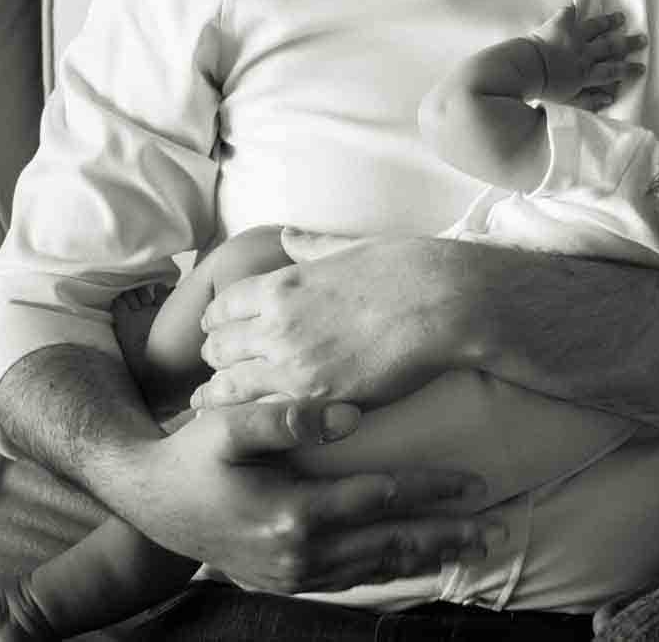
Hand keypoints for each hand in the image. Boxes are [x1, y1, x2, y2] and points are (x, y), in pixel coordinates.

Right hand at [119, 398, 498, 592]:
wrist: (150, 502)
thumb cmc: (193, 454)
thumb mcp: (229, 424)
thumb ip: (288, 415)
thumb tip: (352, 414)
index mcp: (293, 513)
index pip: (382, 500)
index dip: (432, 491)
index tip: (476, 483)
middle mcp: (300, 553)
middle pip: (392, 545)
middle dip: (449, 537)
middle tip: (498, 527)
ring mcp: (295, 573)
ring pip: (379, 568)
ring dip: (430, 557)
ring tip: (475, 547)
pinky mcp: (289, 579)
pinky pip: (354, 579)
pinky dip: (393, 569)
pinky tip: (420, 560)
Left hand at [193, 234, 491, 408]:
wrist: (444, 303)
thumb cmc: (406, 268)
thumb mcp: (350, 247)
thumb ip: (312, 248)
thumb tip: (288, 237)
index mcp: (283, 285)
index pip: (223, 306)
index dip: (217, 319)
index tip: (218, 329)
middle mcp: (277, 326)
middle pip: (220, 347)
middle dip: (216, 355)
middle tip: (217, 366)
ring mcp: (294, 366)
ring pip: (231, 386)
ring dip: (221, 391)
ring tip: (214, 402)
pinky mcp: (319, 399)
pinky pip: (264, 412)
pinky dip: (250, 415)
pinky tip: (246, 421)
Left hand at [529, 6, 645, 109]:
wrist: (524, 70)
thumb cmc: (543, 90)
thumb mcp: (567, 101)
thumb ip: (589, 101)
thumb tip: (610, 99)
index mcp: (586, 73)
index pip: (612, 71)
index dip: (628, 69)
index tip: (642, 67)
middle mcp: (584, 53)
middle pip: (610, 47)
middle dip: (627, 43)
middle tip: (642, 38)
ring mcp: (572, 37)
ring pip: (595, 27)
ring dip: (608, 22)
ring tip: (620, 17)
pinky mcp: (558, 24)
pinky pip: (567, 12)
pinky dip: (572, 7)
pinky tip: (577, 2)